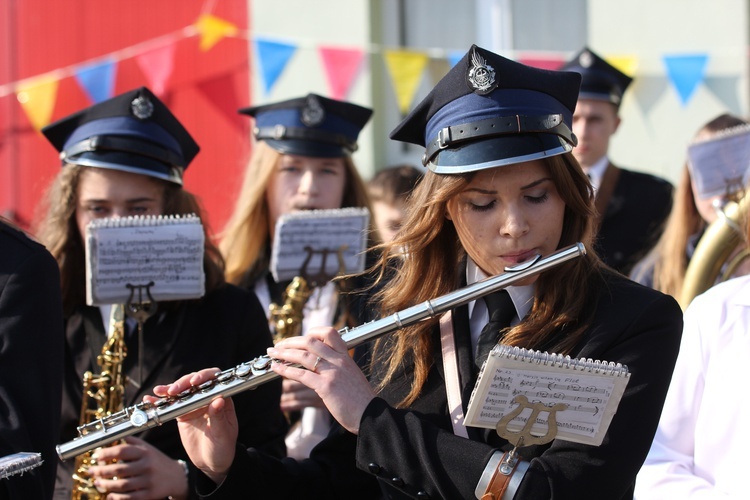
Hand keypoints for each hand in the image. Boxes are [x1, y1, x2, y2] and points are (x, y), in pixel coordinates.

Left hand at [87, 436, 187, 498]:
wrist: (176, 476)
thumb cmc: (157, 460)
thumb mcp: (148, 448)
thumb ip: (133, 441)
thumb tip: (116, 435)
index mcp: (145, 452)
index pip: (122, 451)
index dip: (106, 454)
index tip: (96, 457)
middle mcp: (147, 465)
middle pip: (119, 469)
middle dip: (101, 471)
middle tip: (92, 471)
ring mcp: (148, 481)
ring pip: (121, 485)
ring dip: (105, 485)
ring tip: (98, 483)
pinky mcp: (149, 494)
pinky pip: (129, 497)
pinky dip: (116, 497)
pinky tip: (110, 495)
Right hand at [149, 369, 237, 485]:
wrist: (211, 462)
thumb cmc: (222, 447)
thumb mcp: (223, 434)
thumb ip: (219, 417)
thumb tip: (219, 400)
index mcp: (222, 399)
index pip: (214, 380)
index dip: (205, 376)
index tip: (195, 381)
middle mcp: (208, 398)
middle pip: (195, 382)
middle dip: (183, 383)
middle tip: (173, 390)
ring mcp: (194, 405)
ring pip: (182, 391)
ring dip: (170, 389)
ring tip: (159, 391)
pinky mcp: (182, 413)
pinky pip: (171, 404)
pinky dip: (161, 401)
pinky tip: (151, 399)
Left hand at [268, 326, 374, 433]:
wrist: (371, 415)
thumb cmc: (361, 399)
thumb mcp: (352, 375)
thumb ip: (339, 367)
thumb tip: (323, 365)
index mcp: (346, 356)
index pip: (329, 333)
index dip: (312, 332)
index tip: (300, 338)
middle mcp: (339, 361)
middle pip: (310, 341)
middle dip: (290, 341)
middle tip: (278, 345)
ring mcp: (332, 372)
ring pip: (303, 355)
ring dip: (284, 353)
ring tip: (272, 354)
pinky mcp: (326, 387)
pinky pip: (301, 374)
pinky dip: (286, 370)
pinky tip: (277, 369)